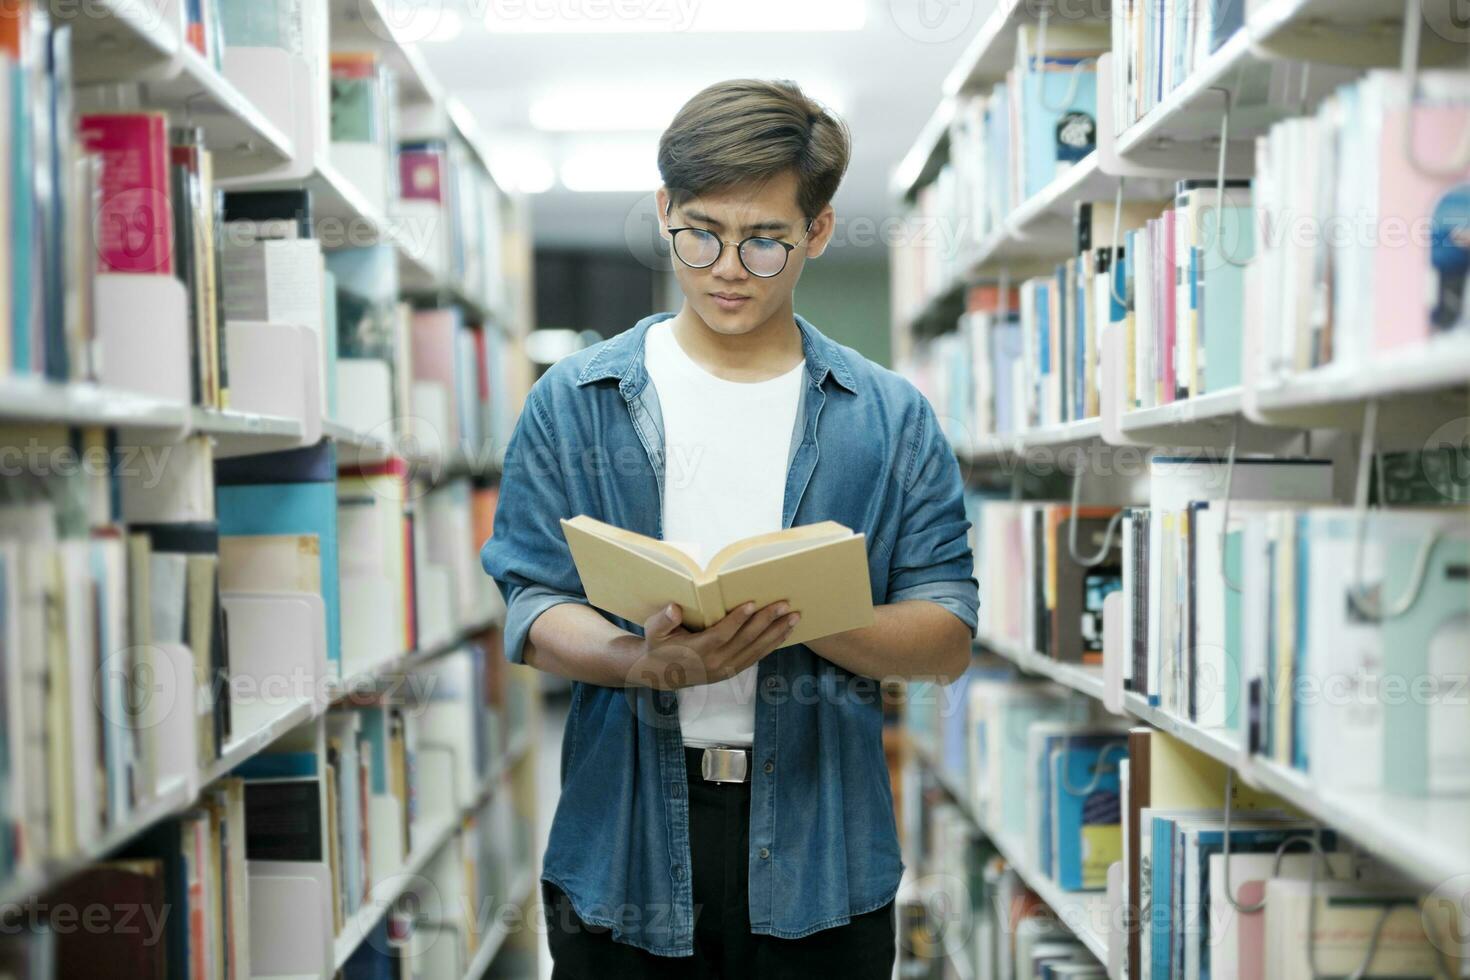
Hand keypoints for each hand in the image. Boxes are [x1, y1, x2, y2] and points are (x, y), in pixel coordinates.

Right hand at [625, 601, 799, 690]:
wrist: (662, 674)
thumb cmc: (659, 646)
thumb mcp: (653, 632)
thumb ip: (662, 621)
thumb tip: (673, 609)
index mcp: (698, 651)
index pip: (721, 635)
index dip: (737, 620)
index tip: (752, 604)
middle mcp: (716, 662)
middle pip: (746, 641)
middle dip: (766, 622)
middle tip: (783, 605)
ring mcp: (727, 669)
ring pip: (757, 650)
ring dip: (777, 633)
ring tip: (794, 617)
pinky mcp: (733, 670)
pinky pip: (757, 657)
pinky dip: (773, 644)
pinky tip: (785, 631)